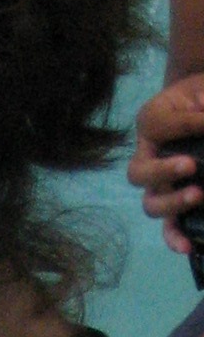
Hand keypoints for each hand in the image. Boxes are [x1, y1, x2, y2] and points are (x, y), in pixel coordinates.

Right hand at [129, 79, 203, 248]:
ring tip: (198, 195)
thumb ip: (202, 102)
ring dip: (172, 203)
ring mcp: (157, 183)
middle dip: (162, 172)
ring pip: (151, 203)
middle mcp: (146, 156)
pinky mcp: (174, 202)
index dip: (189, 123)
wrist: (200, 102)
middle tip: (190, 166)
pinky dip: (175, 238)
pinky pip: (168, 226)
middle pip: (139, 173)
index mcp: (151, 121)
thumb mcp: (203, 89)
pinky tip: (188, 247)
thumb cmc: (200, 95)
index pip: (160, 126)